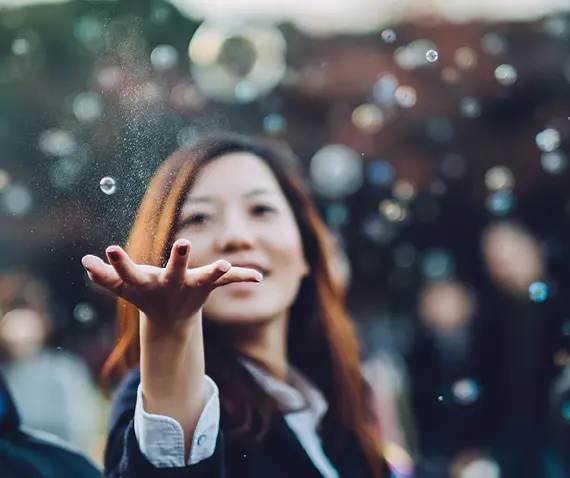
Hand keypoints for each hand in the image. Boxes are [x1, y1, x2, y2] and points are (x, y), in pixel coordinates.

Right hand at [81, 239, 262, 324]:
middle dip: (177, 260)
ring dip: (216, 273)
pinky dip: (242, 277)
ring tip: (226, 267)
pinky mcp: (208, 285)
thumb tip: (84, 262)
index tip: (110, 249)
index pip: (130, 274)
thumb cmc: (146, 295)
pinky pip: (227, 281)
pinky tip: (259, 276)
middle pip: (174, 273)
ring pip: (206, 279)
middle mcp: (172, 286)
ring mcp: (192, 287)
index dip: (119, 264)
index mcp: (148, 285)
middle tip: (182, 243)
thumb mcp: (126, 287)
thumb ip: (106, 277)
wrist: (170, 320)